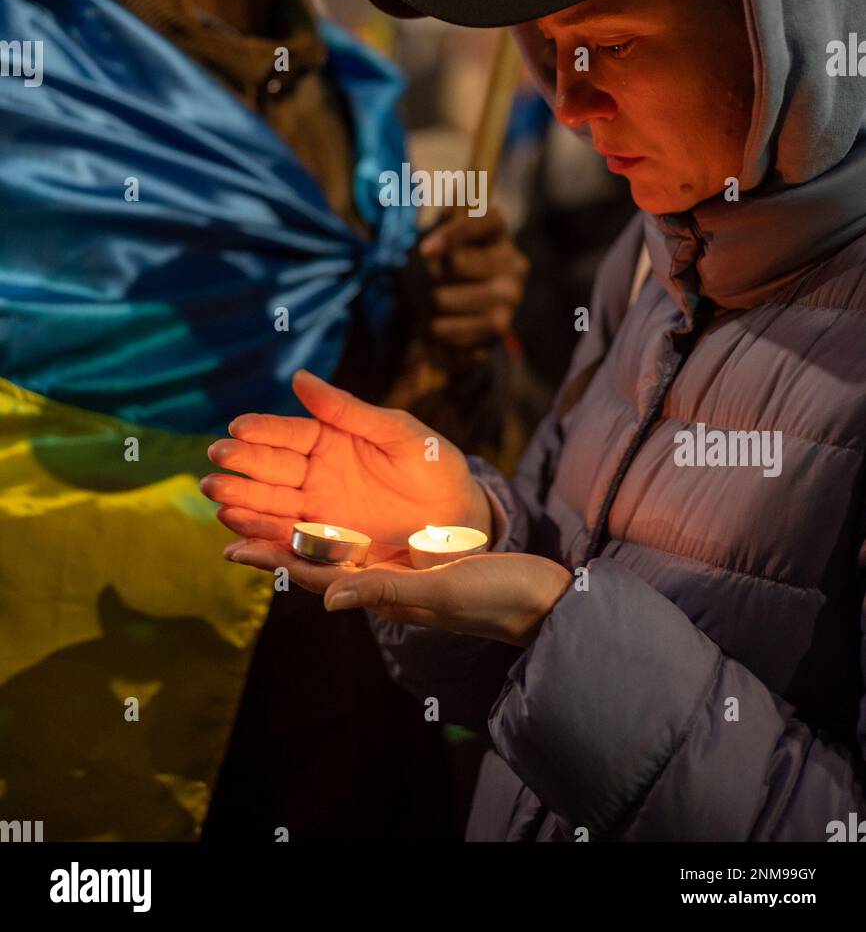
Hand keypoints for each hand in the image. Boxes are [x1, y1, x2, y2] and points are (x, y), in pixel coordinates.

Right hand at [200, 369, 491, 548]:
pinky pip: (289, 545)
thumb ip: (349, 411)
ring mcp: (317, 511)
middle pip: (271, 471)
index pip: (288, 434)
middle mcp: (315, 475)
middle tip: (216, 463)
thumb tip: (298, 377)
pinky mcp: (325, 546)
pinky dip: (262, 545)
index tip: (237, 427)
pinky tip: (237, 545)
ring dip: (243, 506)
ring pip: (272, 508)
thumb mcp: (398, 432)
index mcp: (329, 439)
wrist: (458, 518)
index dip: (263, 431)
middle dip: (242, 468)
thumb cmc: (432, 464)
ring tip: (220, 503)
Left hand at [222, 539, 572, 648]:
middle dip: (273, 540)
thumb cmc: (497, 595)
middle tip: (227, 517)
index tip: (229, 546)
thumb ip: (388, 590)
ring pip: (336, 549)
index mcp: (385, 593)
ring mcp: (399, 574)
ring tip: (262, 507)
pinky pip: (364, 541)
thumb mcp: (443, 590)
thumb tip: (328, 599)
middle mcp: (383, 584)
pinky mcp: (417, 561)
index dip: (274, 558)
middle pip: (316, 560)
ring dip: (297, 530)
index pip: (316, 575)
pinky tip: (326, 510)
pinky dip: (337, 525)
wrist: (541, 600)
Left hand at [418, 206, 528, 348]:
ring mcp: (510, 298)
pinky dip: (434, 330)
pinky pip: (450, 329)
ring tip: (427, 306)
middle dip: (427, 273)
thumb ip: (446, 217)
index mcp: (498, 233)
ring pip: (444, 300)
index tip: (424, 250)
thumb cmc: (445, 267)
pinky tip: (438, 325)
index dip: (452, 234)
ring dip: (425, 305)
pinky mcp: (500, 329)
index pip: (482, 221)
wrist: (458, 315)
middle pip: (455, 264)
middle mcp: (513, 263)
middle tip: (422, 281)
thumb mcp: (441, 237)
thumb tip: (455, 193)